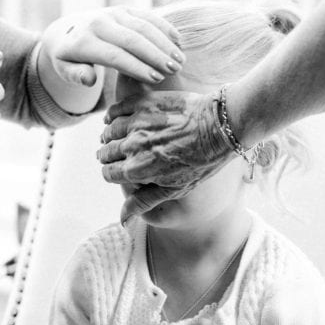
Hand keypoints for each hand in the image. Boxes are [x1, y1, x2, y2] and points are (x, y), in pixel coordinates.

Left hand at [39, 6, 184, 86]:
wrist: (66, 31)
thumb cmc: (69, 58)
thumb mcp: (64, 69)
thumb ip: (76, 76)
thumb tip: (90, 79)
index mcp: (84, 41)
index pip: (114, 55)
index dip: (137, 67)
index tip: (156, 79)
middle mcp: (99, 23)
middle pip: (132, 39)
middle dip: (156, 55)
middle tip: (174, 71)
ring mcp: (113, 13)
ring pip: (143, 26)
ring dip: (164, 43)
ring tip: (180, 61)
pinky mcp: (124, 9)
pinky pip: (147, 15)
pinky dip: (163, 27)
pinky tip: (178, 41)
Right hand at [97, 90, 232, 222]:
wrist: (219, 127)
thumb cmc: (201, 161)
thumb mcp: (174, 188)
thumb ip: (144, 202)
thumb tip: (122, 221)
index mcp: (137, 169)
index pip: (109, 173)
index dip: (111, 174)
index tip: (118, 171)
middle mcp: (132, 146)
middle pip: (106, 153)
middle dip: (108, 156)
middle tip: (116, 155)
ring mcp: (136, 123)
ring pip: (108, 131)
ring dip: (108, 136)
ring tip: (115, 138)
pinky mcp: (142, 103)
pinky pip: (116, 109)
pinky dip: (112, 115)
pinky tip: (114, 119)